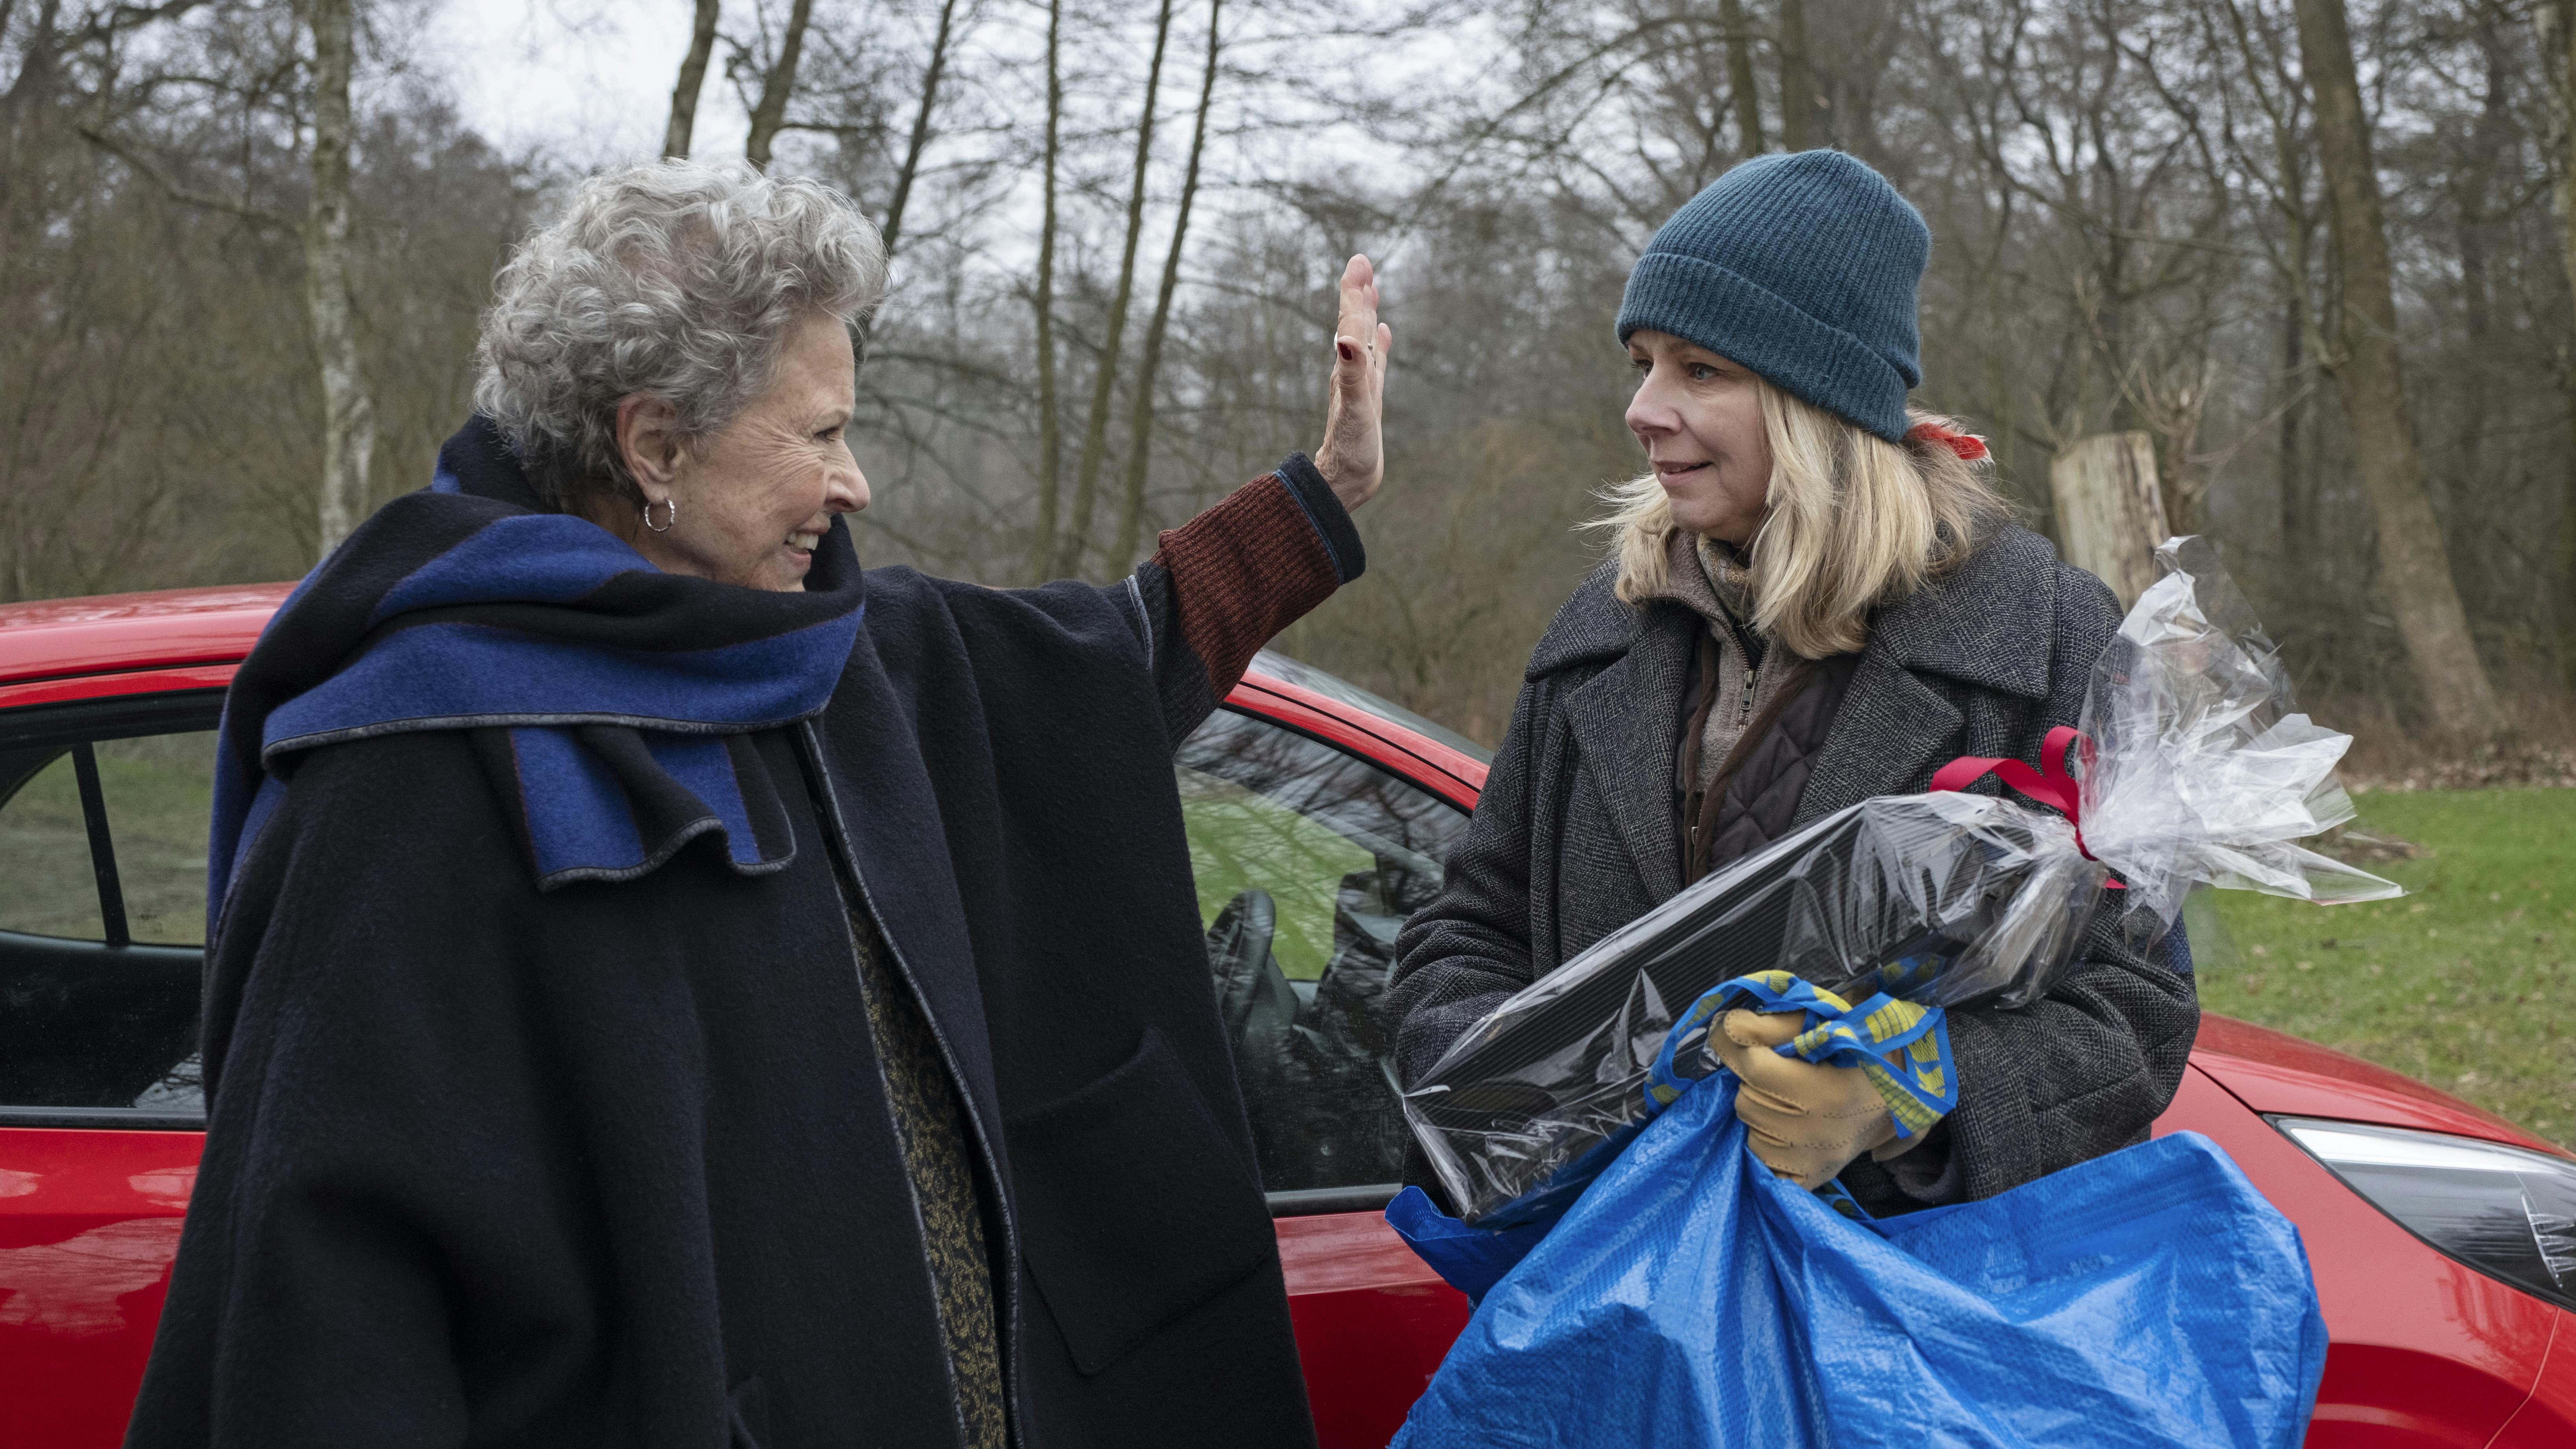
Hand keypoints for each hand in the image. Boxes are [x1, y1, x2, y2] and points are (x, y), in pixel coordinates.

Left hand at [1312, 253, 1391, 511]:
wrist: (1345, 482)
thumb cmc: (1351, 451)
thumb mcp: (1354, 411)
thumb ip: (1351, 374)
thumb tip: (1345, 339)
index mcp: (1349, 370)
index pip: (1351, 323)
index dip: (1354, 292)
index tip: (1358, 262)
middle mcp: (1352, 372)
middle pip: (1355, 324)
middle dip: (1358, 293)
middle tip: (1361, 263)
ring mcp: (1360, 385)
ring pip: (1363, 339)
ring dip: (1366, 313)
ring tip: (1370, 289)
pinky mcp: (1368, 399)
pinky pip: (1374, 362)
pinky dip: (1379, 344)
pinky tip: (1384, 333)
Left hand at [1712, 1008, 1900, 1189]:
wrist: (1904, 1090)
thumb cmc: (1861, 1050)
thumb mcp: (1826, 1025)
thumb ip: (1774, 1025)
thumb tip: (1730, 1027)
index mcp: (1829, 1092)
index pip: (1755, 1069)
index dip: (1739, 1047)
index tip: (1736, 1032)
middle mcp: (1823, 1134)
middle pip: (1746, 1101)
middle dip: (1754, 1080)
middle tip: (1780, 1070)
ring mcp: (1818, 1161)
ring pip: (1750, 1133)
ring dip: (1760, 1110)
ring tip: (1789, 1098)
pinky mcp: (1814, 1177)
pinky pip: (1763, 1163)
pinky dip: (1767, 1142)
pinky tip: (1786, 1125)